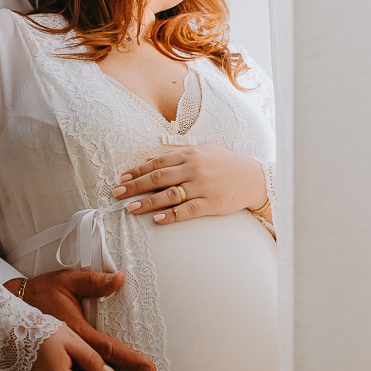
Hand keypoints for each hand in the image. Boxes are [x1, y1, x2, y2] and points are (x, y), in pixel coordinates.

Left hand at [112, 144, 268, 225]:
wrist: (254, 178)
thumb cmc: (225, 164)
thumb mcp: (203, 151)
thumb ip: (177, 154)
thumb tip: (150, 160)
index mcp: (190, 154)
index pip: (156, 163)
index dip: (137, 171)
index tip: (122, 179)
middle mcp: (194, 168)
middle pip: (157, 178)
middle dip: (134, 186)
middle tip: (117, 194)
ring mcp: (202, 186)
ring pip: (169, 195)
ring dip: (147, 202)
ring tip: (131, 209)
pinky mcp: (210, 203)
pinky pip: (187, 210)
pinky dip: (171, 215)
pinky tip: (158, 220)